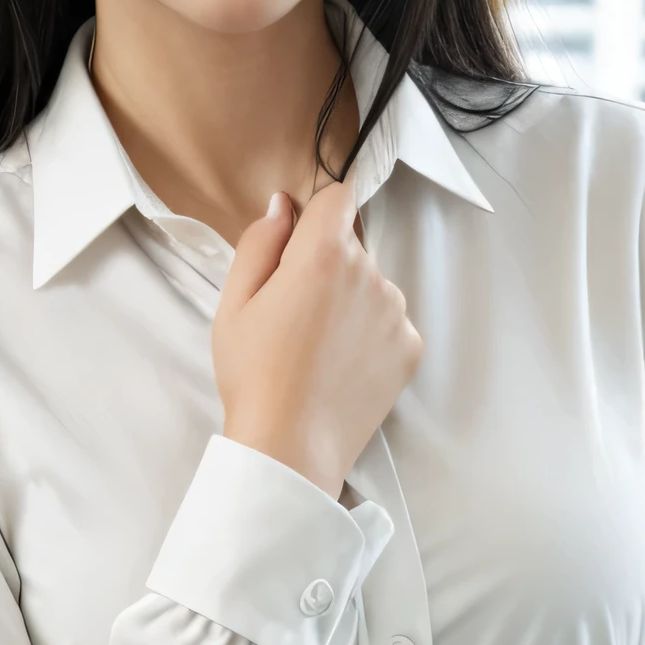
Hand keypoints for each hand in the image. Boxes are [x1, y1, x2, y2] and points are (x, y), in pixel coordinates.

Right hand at [213, 181, 422, 496]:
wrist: (291, 447)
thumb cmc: (254, 374)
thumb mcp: (234, 302)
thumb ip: (259, 242)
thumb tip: (283, 206)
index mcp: (324, 254)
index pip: (338, 197)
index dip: (315, 215)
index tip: (298, 244)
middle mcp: (371, 273)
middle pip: (352, 246)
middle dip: (327, 264)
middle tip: (294, 314)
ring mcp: (397, 312)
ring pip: (373, 285)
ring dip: (351, 300)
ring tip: (318, 347)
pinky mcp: (410, 348)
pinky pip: (389, 323)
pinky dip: (370, 335)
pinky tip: (341, 366)